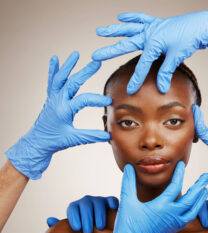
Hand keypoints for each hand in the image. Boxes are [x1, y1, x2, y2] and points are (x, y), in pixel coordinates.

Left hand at [5, 52, 111, 179]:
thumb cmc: (55, 141)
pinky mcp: (51, 98)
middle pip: (73, 82)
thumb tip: (108, 136)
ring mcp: (53, 98)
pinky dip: (53, 70)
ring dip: (68, 66)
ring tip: (75, 54)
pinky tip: (55, 59)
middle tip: (97, 62)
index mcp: (64, 110)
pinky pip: (52, 81)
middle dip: (86, 71)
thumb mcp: (74, 139)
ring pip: (61, 78)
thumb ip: (91, 136)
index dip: (97, 99)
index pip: (83, 100)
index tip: (109, 102)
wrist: (38, 142)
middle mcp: (57, 101)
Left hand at [47, 195, 118, 232]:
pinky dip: (112, 204)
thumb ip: (61, 226)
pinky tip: (112, 211)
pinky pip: (111, 200)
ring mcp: (99, 201)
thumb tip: (49, 220)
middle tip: (87, 231)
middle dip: (86, 218)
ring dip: (99, 214)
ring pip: (98, 202)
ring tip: (99, 227)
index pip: (73, 208)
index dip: (74, 217)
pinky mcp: (111, 202)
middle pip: (85, 204)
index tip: (77, 228)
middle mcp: (87, 202)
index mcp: (76, 208)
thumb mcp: (73, 232)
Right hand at [92, 9, 207, 93]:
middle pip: (126, 43)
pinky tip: (121, 16)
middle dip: (110, 51)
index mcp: (153, 42)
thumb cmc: (190, 38)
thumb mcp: (176, 56)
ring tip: (101, 31)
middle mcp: (150, 33)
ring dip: (115, 30)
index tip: (130, 91)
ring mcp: (152, 27)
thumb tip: (161, 88)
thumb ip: (166, 71)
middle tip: (96, 56)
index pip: (142, 64)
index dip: (136, 79)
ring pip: (129, 29)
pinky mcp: (157, 24)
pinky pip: (142, 19)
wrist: (203, 25)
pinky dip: (132, 17)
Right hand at [104, 161, 207, 232]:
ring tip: (205, 190)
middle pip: (191, 199)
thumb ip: (128, 182)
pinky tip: (194, 206)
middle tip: (207, 176)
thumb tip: (129, 167)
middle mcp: (171, 215)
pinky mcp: (172, 230)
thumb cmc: (127, 225)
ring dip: (200, 199)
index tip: (181, 164)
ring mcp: (173, 224)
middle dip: (200, 186)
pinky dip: (194, 210)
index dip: (179, 174)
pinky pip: (188, 219)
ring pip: (193, 210)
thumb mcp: (127, 201)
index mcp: (161, 206)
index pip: (175, 186)